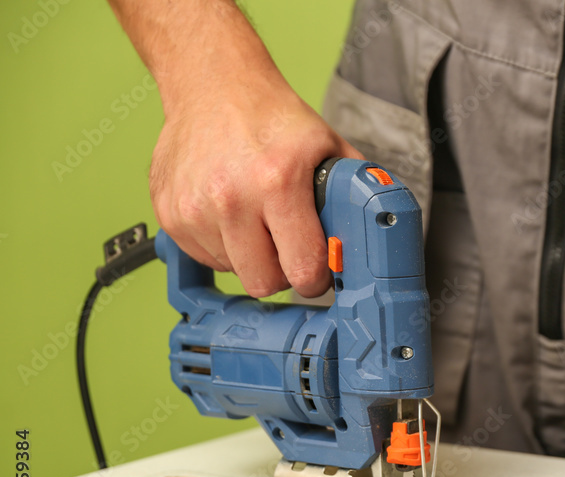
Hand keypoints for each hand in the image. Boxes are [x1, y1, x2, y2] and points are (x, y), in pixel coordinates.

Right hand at [150, 78, 362, 297]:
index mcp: (277, 181)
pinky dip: (222, 245)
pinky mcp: (170, 213)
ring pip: (233, 271)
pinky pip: (204, 257)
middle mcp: (230, 197)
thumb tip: (372, 233)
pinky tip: (232, 215)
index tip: (318, 270)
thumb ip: (353, 193)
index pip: (302, 269)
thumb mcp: (328, 147)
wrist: (214, 83)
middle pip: (263, 283)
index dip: (316, 277)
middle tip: (289, 249)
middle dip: (282, 272)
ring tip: (258, 219)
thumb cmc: (272, 116)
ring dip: (250, 256)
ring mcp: (194, 207)